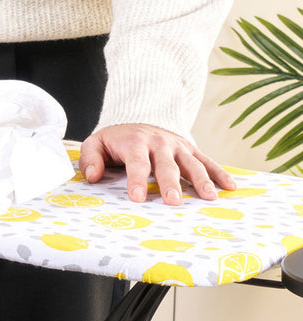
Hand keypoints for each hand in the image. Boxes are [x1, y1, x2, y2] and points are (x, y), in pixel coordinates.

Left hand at [79, 123, 236, 205]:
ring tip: (209, 197)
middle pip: (167, 165)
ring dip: (202, 180)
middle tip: (173, 202)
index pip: (137, 162)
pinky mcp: (191, 149)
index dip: (137, 179)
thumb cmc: (116, 139)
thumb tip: (93, 176)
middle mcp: (159, 143)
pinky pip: (207, 161)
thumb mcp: (96, 143)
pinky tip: (230, 187)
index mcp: (135, 141)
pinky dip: (220, 173)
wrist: (139, 118)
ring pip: (192, 163)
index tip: (138, 197)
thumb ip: (90, 158)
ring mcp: (178, 146)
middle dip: (170, 184)